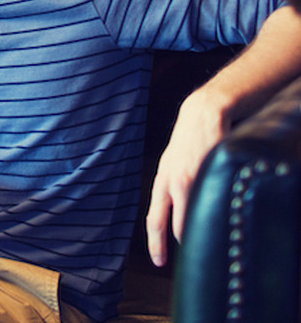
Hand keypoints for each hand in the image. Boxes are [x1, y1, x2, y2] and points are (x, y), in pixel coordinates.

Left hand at [145, 90, 227, 266]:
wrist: (202, 114)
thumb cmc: (187, 143)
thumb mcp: (171, 166)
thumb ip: (171, 189)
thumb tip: (175, 213)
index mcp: (161, 182)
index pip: (154, 220)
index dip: (155, 244)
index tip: (158, 262)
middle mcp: (174, 182)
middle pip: (177, 225)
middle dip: (184, 244)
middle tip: (192, 259)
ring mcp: (194, 177)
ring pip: (196, 216)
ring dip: (202, 230)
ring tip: (208, 238)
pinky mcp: (212, 170)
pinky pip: (215, 201)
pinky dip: (218, 213)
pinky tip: (222, 216)